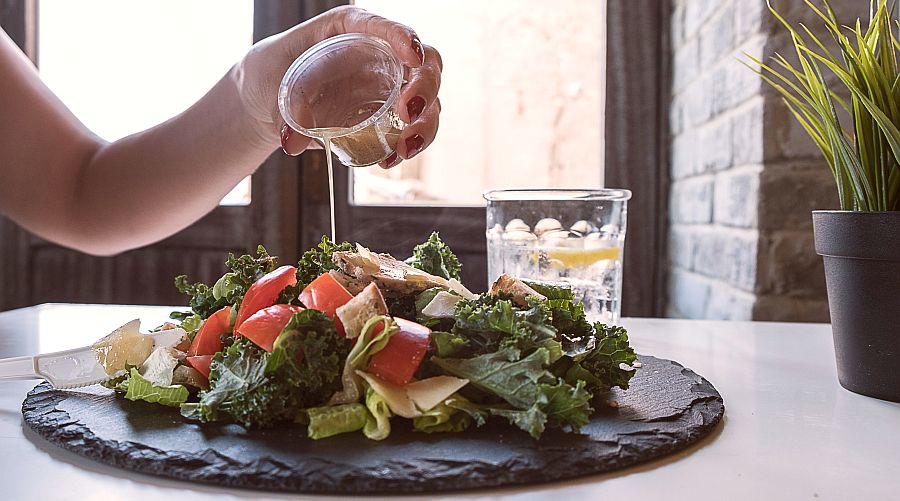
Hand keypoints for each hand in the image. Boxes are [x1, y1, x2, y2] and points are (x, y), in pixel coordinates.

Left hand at [234, 6, 442, 167]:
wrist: (269, 99)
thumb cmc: (272, 74)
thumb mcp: (271, 84)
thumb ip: (283, 112)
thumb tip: (291, 143)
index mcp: (350, 30)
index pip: (384, 27)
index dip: (403, 37)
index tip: (411, 56)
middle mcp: (379, 54)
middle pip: (424, 62)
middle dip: (425, 87)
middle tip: (407, 114)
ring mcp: (389, 85)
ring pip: (428, 99)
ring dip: (425, 124)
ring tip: (404, 148)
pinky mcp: (389, 115)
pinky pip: (413, 128)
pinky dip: (410, 144)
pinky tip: (391, 159)